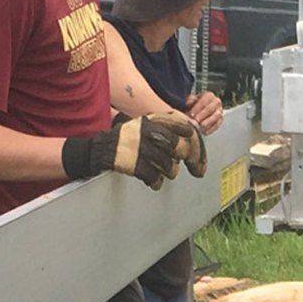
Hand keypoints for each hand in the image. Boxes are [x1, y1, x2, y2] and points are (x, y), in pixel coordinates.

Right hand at [62, 112, 204, 188]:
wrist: (100, 148)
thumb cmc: (128, 140)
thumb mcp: (148, 127)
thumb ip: (169, 132)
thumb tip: (194, 147)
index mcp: (155, 119)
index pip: (186, 129)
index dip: (198, 145)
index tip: (202, 157)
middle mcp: (149, 129)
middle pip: (181, 148)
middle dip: (193, 161)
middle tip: (197, 170)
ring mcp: (140, 146)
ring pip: (169, 165)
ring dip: (170, 172)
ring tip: (163, 171)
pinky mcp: (132, 162)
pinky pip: (154, 176)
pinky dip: (156, 182)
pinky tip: (153, 181)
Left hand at [185, 91, 223, 133]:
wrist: (198, 112)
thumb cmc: (194, 106)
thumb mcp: (190, 101)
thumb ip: (190, 100)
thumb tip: (189, 102)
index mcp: (209, 96)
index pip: (204, 101)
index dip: (197, 108)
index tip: (191, 114)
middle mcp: (216, 102)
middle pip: (211, 108)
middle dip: (202, 115)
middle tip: (196, 120)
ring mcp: (219, 111)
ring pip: (216, 116)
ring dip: (208, 122)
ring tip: (200, 126)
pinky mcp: (220, 120)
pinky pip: (217, 125)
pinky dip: (211, 129)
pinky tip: (204, 131)